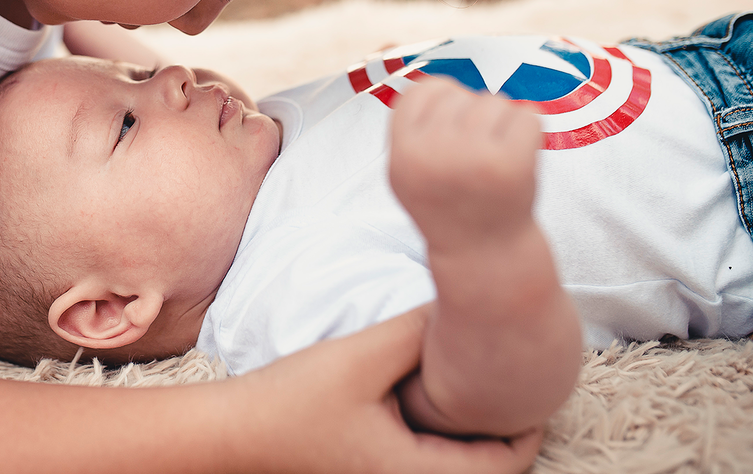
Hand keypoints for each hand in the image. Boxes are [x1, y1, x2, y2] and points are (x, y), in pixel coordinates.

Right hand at [228, 304, 542, 472]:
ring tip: (474, 379)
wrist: (234, 432)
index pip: (506, 464)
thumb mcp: (358, 357)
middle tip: (509, 374)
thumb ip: (413, 333)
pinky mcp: (373, 473)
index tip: (532, 377)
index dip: (529, 421)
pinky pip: (430, 461)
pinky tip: (432, 396)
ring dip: (473, 430)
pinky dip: (444, 434)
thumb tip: (461, 308)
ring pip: (458, 465)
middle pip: (487, 469)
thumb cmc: (291, 399)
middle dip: (504, 424)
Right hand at [388, 77, 542, 255]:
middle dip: (472, 115)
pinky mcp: (514, 164)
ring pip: (494, 101)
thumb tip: (414, 64)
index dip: (441, 99)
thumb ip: (410, 125)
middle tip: (475, 152)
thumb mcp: (407, 168)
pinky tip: (518, 157)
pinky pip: (527, 115)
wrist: (484, 252)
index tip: (451, 123)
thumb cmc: (445, 200)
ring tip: (495, 155)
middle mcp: (435, 153)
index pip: (422, 91)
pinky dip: (528, 131)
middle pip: (461, 95)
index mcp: (404, 154)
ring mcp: (476, 158)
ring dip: (501, 122)